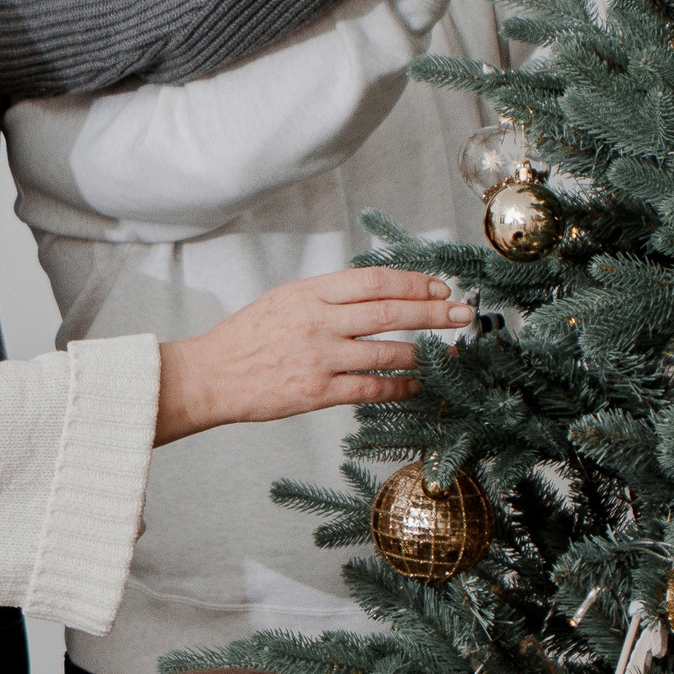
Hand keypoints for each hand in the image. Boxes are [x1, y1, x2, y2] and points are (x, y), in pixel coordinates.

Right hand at [155, 268, 471, 442]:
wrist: (210, 375)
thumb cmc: (244, 338)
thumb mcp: (282, 301)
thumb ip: (325, 297)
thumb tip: (373, 295)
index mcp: (309, 293)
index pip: (374, 281)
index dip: (413, 282)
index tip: (439, 286)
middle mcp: (318, 322)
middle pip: (389, 311)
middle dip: (433, 311)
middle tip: (463, 312)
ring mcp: (319, 358)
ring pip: (387, 351)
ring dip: (421, 352)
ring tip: (443, 353)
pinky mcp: (317, 392)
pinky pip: (371, 389)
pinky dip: (399, 386)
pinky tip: (414, 385)